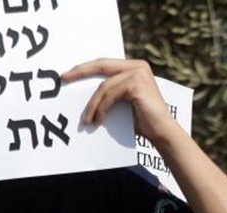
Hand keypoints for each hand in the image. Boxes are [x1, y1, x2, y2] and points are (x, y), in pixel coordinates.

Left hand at [62, 58, 177, 145]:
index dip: (85, 68)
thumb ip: (110, 92)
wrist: (162, 133)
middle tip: (64, 79)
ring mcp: (138, 73)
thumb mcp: (122, 102)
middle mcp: (137, 66)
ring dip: (92, 104)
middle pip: (101, 65)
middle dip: (80, 72)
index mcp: (134, 67)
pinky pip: (110, 94)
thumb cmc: (143, 122)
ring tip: (86, 119)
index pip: (104, 64)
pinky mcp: (137, 84)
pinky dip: (101, 108)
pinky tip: (98, 120)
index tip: (68, 75)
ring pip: (104, 85)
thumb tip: (83, 92)